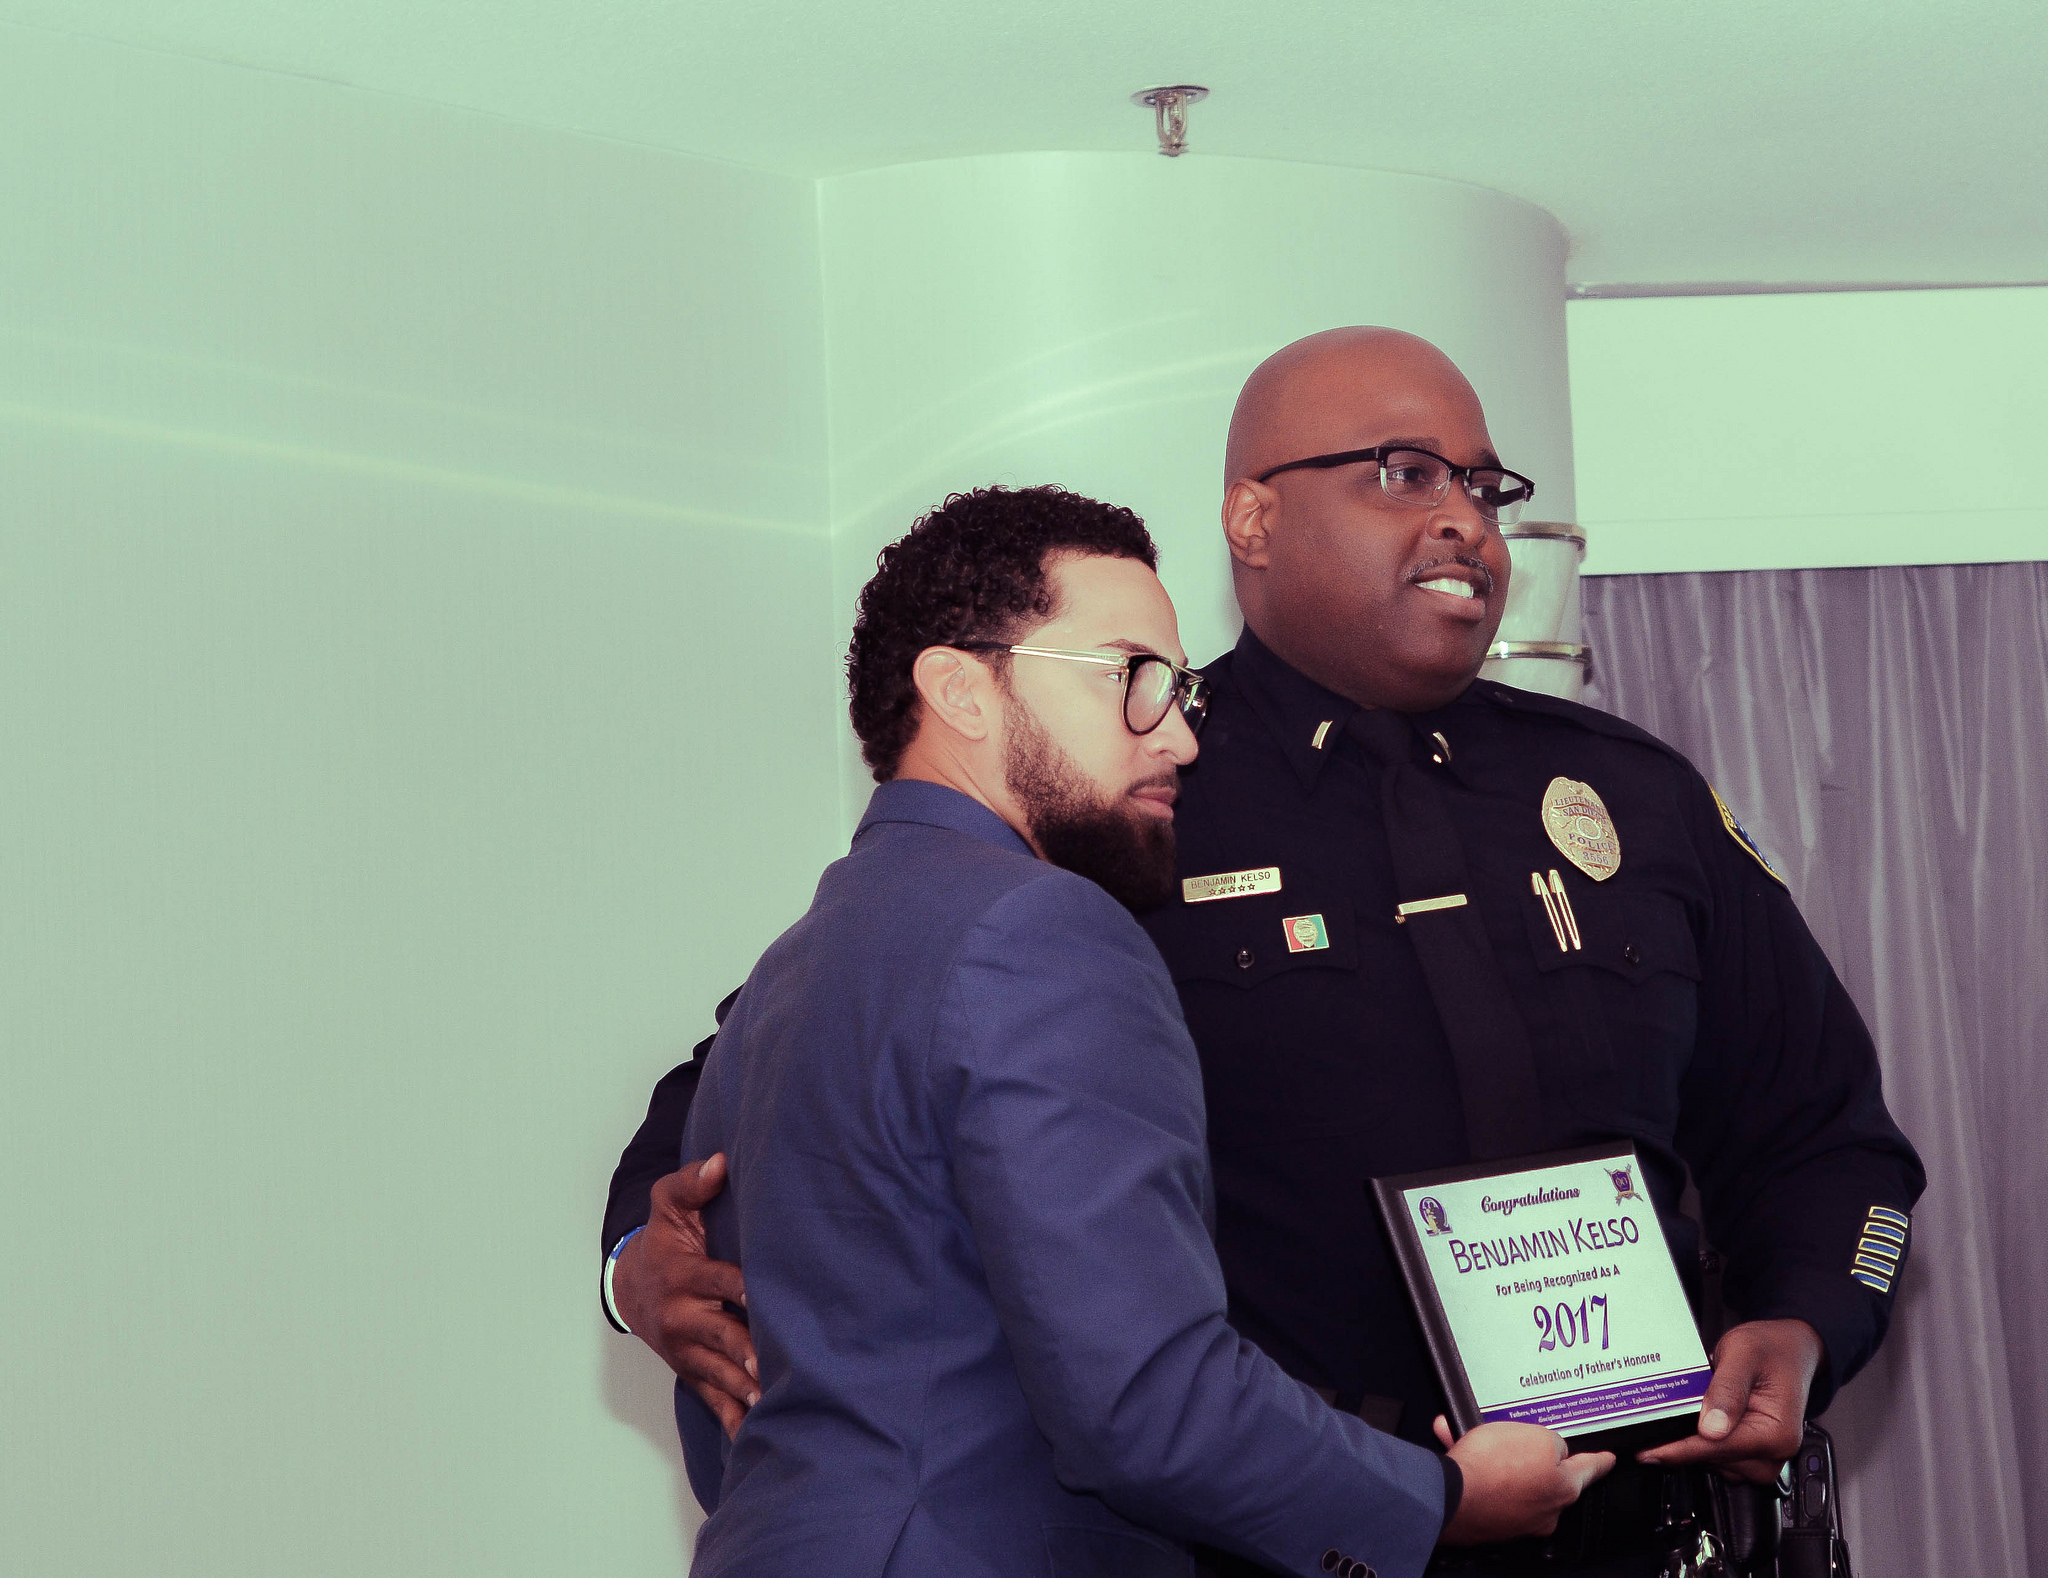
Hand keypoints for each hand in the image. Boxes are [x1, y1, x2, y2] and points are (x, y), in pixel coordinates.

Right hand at [612, 1154, 758, 1437]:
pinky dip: (731, 1416)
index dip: (741, 1287)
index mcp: (685, 1274)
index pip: (718, 1280)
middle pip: (719, 1333)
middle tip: (766, 1365)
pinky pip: (711, 1396)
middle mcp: (684, 1314)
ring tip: (770, 1403)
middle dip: (742, 1349)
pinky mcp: (690, 1369)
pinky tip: (754, 1435)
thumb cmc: (664, 1239)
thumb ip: (692, 1182)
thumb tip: (719, 1163)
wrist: (630, 1284)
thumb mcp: (670, 1204)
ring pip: (716, 1371)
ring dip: (742, 1388)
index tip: (762, 1295)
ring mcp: (686, 1347)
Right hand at [1434, 1416, 1613, 1542]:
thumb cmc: (1494, 1469)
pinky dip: (1473, 1464)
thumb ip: (1552, 1441)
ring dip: (1493, 1452)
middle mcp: (1543, 1510)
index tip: (1608, 1460)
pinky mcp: (1487, 1518)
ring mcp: (1515, 1517)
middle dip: (1527, 1450)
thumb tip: (1548, 1449)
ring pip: (1508, 1475)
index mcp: (1563, 1490)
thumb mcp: (1536, 1436)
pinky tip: (1455, 1441)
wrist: (1449, 1495)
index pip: (1589, 1470)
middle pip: (1544, 1472)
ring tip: (1473, 1433)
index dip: (1599, 1461)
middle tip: (1517, 1435)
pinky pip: (1485, 1482)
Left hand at [1636, 1318, 1822, 1483]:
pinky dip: (1704, 1443)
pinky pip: (1721, 1458)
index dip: (1679, 1449)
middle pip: (1715, 1460)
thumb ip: (1726, 1390)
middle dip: (1684, 1443)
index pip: (1717, 1448)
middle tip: (1655, 1421)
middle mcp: (1775, 1452)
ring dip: (1694, 1444)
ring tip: (1682, 1414)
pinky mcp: (1754, 1455)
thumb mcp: (1743, 1354)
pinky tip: (1695, 1422)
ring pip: (1716, 1463)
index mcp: (1776, 1433)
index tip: (1648, 1451)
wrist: (1788, 1349)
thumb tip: (1710, 1428)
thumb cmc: (1770, 1349)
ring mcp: (1766, 1457)